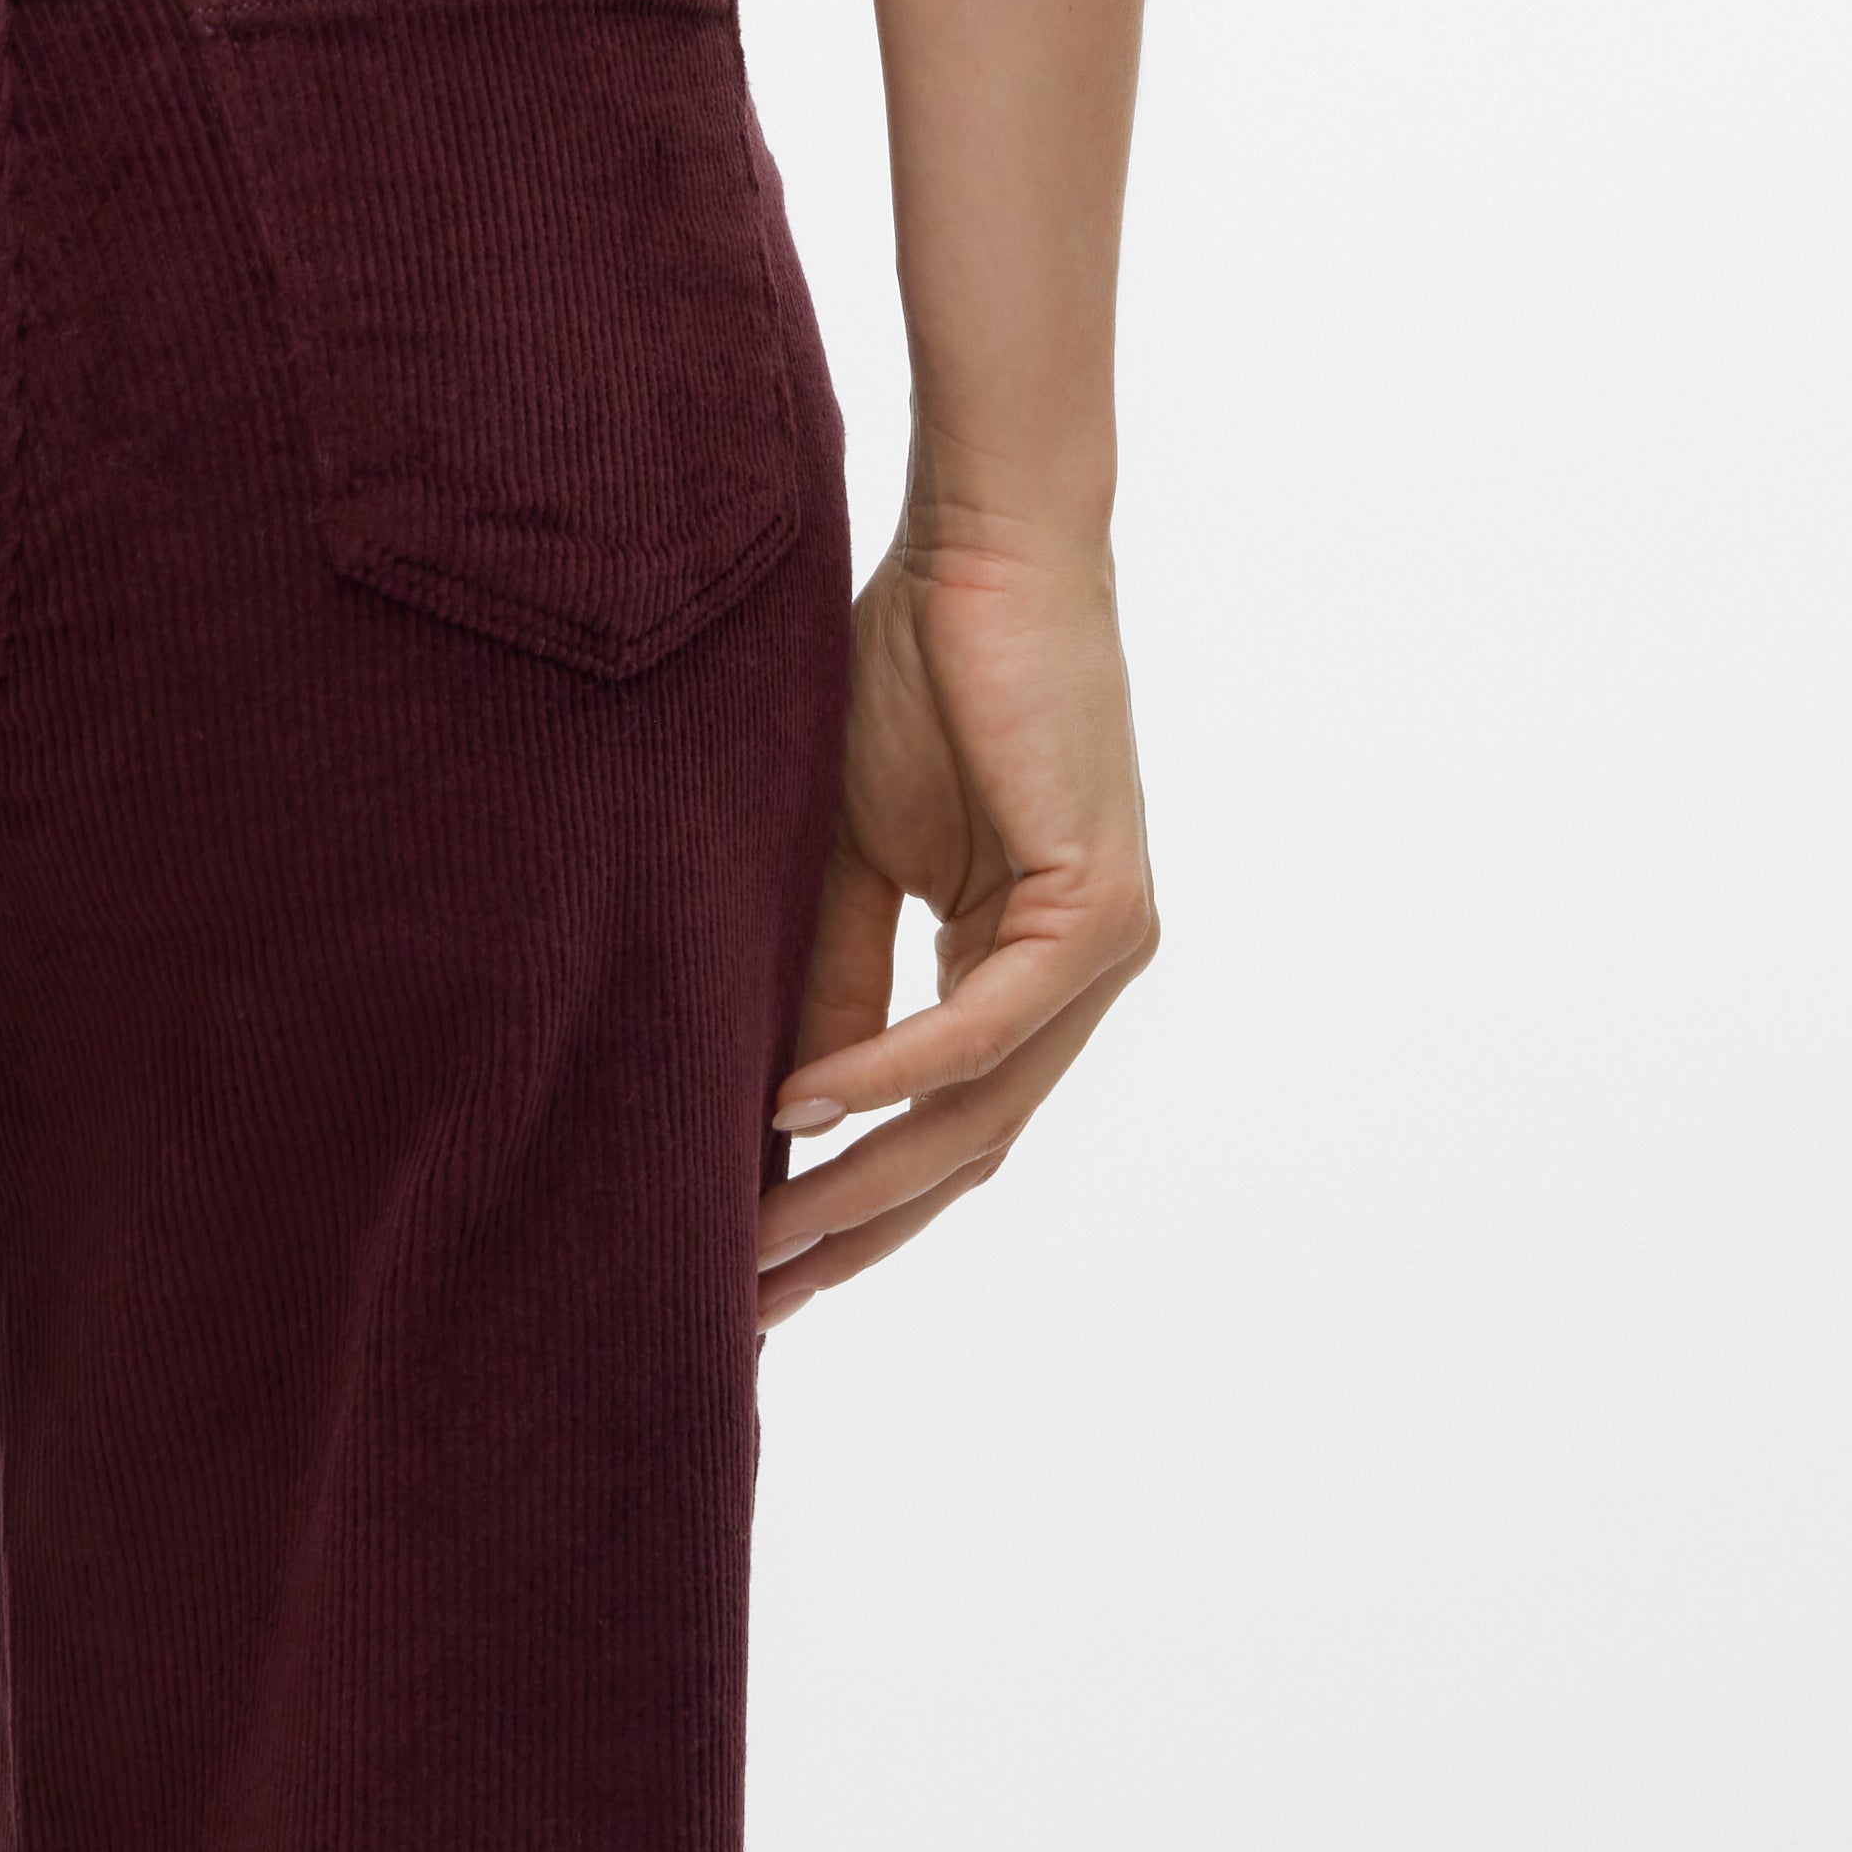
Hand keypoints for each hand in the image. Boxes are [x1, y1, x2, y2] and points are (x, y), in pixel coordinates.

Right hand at [753, 518, 1156, 1328]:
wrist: (980, 548)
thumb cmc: (914, 671)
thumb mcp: (846, 857)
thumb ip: (830, 984)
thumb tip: (777, 1118)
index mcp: (1019, 968)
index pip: (939, 1125)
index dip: (851, 1204)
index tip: (751, 1265)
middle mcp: (1075, 978)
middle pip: (962, 1150)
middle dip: (853, 1233)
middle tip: (750, 1303)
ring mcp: (1102, 953)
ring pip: (980, 1114)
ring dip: (864, 1181)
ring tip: (759, 1233)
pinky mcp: (1100, 912)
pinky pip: (986, 1028)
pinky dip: (893, 1073)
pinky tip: (807, 1108)